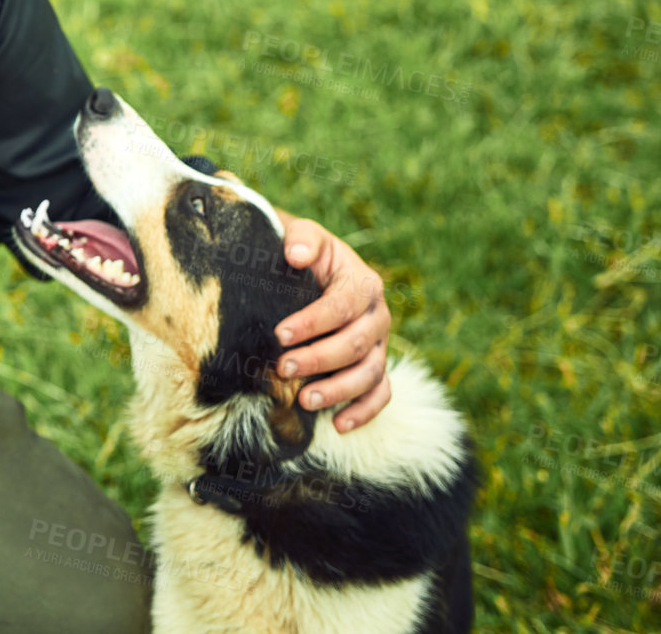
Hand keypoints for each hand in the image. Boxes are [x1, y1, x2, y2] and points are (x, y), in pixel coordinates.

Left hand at [270, 209, 391, 432]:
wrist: (311, 268)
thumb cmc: (302, 254)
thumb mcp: (302, 235)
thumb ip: (302, 238)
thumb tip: (297, 254)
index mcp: (363, 283)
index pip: (342, 306)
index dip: (312, 322)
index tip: (279, 334)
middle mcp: (378, 316)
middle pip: (356, 344)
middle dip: (318, 359)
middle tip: (282, 368)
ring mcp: (379, 345)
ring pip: (370, 373)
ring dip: (339, 390)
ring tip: (304, 401)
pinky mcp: (375, 366)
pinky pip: (381, 393)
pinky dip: (365, 411)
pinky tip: (339, 425)